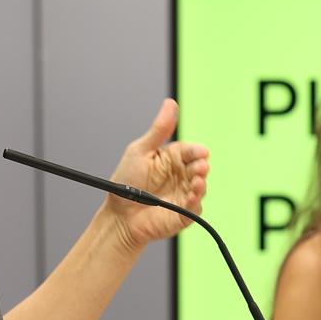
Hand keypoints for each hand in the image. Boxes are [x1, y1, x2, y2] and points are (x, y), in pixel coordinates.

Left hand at [100, 99, 209, 248]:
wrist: (118, 216)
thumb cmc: (126, 183)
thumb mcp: (140, 151)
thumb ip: (159, 130)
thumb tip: (171, 104)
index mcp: (171, 158)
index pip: (190, 151)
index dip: (196, 151)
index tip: (201, 152)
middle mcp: (180, 175)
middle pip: (198, 168)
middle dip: (201, 167)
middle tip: (201, 166)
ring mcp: (183, 194)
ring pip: (200, 187)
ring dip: (201, 184)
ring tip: (197, 181)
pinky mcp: (184, 213)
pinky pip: (195, 207)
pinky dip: (195, 201)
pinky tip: (192, 196)